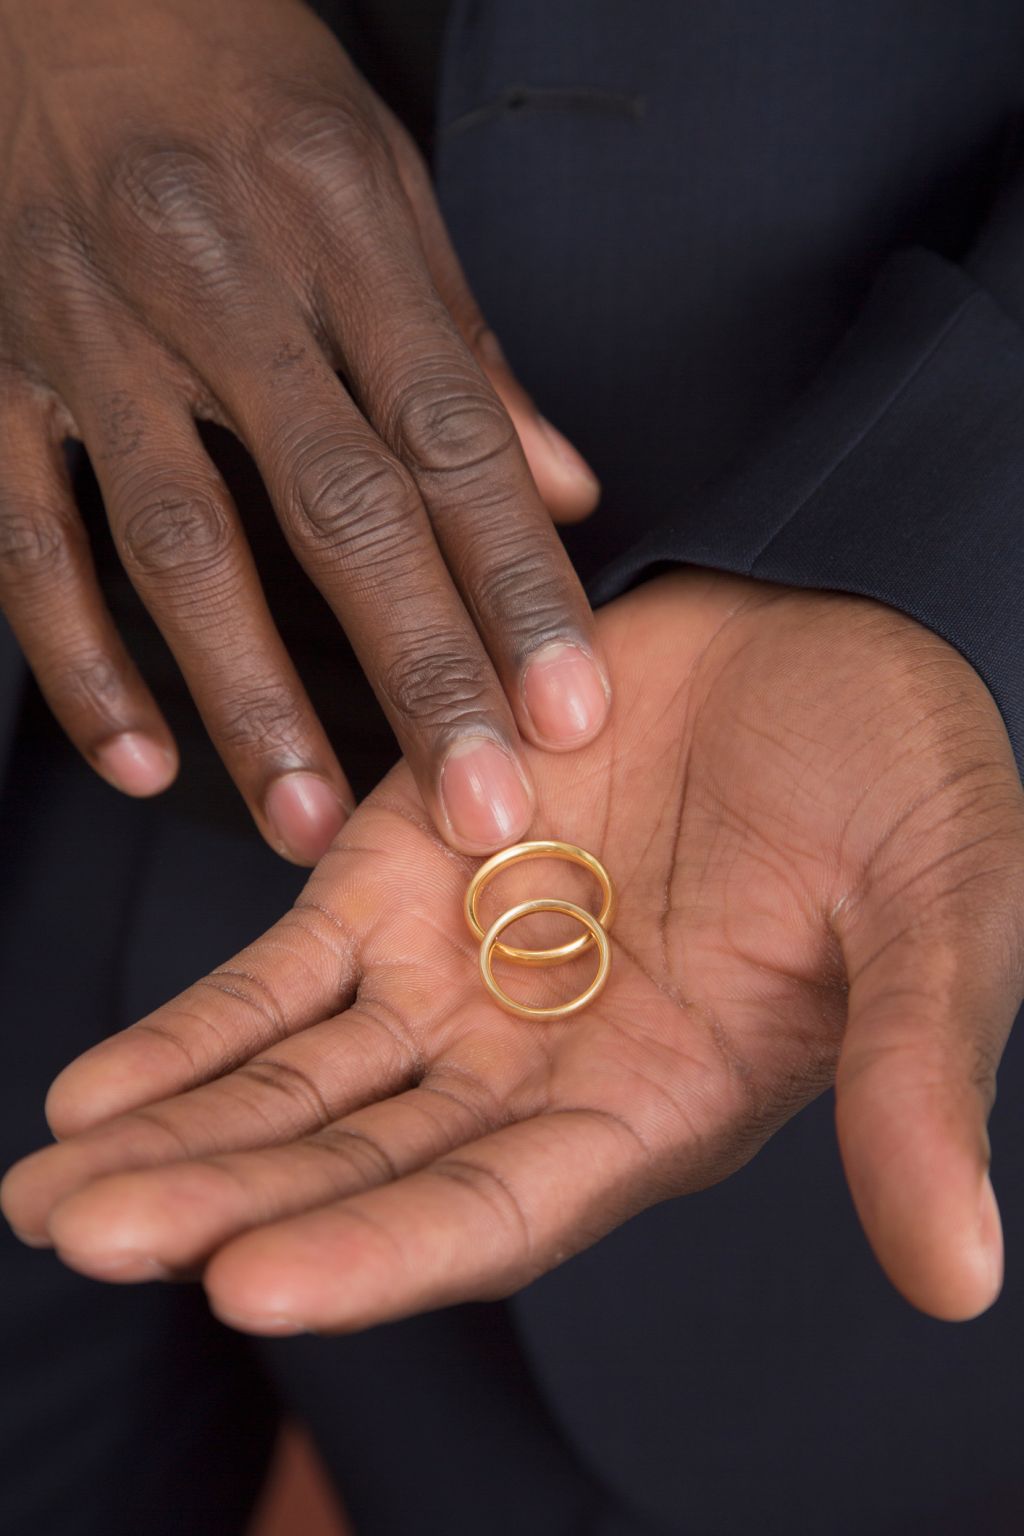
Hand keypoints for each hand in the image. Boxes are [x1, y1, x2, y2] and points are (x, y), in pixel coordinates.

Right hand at [0, 0, 604, 863]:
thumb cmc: (236, 86)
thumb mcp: (378, 178)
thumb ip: (467, 347)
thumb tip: (564, 491)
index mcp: (337, 224)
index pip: (451, 433)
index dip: (517, 579)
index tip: (570, 705)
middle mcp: (212, 279)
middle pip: (334, 507)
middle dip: (416, 670)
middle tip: (476, 807)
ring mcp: (85, 329)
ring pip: (174, 541)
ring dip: (249, 698)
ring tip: (316, 826)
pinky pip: (26, 539)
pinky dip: (80, 661)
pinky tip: (143, 762)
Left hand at [5, 571, 1022, 1329]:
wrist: (820, 652)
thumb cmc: (907, 787)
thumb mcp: (937, 914)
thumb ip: (913, 1072)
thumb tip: (959, 1276)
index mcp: (655, 1107)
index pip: (498, 1211)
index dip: (380, 1253)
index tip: (249, 1282)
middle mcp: (536, 1071)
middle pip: (359, 1169)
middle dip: (221, 1208)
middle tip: (77, 1236)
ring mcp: (458, 977)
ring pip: (296, 1084)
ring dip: (175, 1138)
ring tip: (48, 1189)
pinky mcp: (401, 876)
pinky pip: (280, 972)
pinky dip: (193, 1030)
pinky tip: (94, 1090)